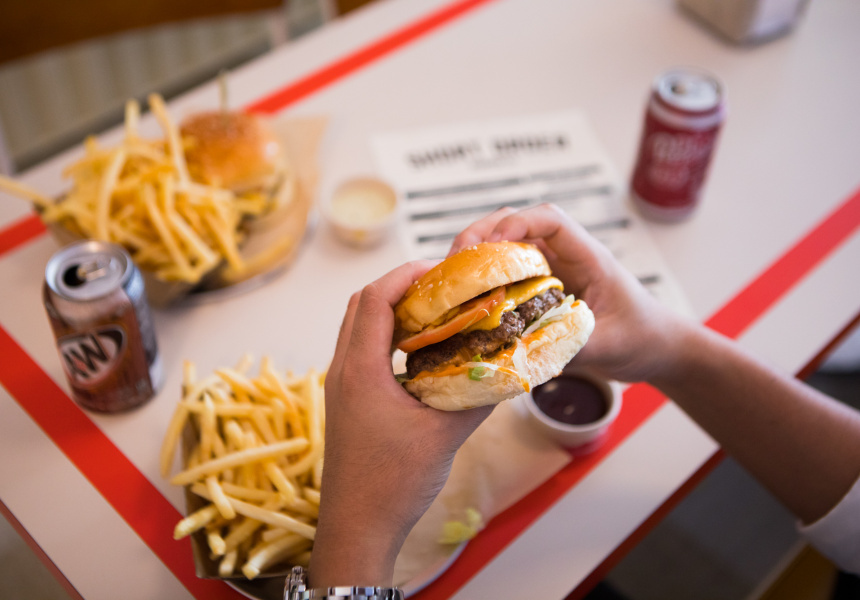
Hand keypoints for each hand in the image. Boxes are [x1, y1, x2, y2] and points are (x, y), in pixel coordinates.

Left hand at [310, 261, 493, 587]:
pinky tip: (420, 353)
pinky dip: (387, 338)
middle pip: (362, 305)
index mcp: (360, 370)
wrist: (357, 528)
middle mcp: (342, 370)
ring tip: (434, 312)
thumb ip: (477, 398)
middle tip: (442, 287)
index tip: (441, 270)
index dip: (406, 275)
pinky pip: (361, 351)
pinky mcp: (345, 401)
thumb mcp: (445, 436)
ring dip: (391, 311)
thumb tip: (510, 370)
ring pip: (358, 327)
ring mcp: (340, 386)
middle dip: (400, 286)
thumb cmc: (394, 484)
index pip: (374, 299)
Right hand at [450, 204, 685, 382]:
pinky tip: (464, 299)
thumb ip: (569, 345)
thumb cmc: (641, 337)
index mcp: (588, 256)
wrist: (655, 348)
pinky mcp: (540, 288)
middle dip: (481, 234)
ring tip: (450, 279)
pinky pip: (505, 273)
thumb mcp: (608, 345)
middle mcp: (565, 255)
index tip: (491, 244)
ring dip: (475, 255)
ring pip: (505, 246)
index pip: (550, 219)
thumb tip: (520, 352)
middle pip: (516, 223)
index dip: (517, 223)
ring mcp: (550, 270)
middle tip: (454, 261)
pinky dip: (482, 279)